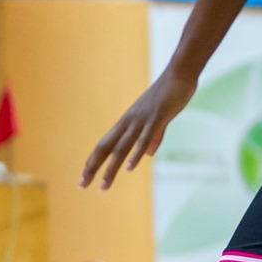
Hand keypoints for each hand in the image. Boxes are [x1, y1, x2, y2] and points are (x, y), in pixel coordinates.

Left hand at [81, 69, 196, 189]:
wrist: (179, 76)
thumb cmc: (168, 97)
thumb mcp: (158, 121)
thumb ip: (153, 138)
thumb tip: (147, 154)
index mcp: (127, 123)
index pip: (105, 145)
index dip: (93, 161)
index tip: (84, 178)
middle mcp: (128, 122)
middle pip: (106, 147)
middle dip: (93, 167)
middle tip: (82, 185)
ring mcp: (141, 121)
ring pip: (122, 147)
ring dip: (112, 168)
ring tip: (104, 185)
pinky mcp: (155, 119)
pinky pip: (143, 139)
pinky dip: (135, 154)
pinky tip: (129, 167)